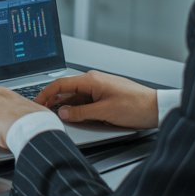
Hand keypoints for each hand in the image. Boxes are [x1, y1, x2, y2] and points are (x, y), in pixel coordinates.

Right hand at [35, 70, 159, 128]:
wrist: (157, 108)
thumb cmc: (136, 106)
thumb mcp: (105, 112)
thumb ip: (81, 113)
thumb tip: (64, 113)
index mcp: (92, 80)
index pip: (61, 84)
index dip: (46, 93)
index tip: (37, 102)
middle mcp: (94, 81)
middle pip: (67, 89)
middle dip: (53, 100)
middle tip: (43, 110)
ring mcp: (100, 87)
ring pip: (76, 96)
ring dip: (66, 105)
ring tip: (56, 115)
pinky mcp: (105, 95)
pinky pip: (86, 100)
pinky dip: (77, 107)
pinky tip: (74, 115)